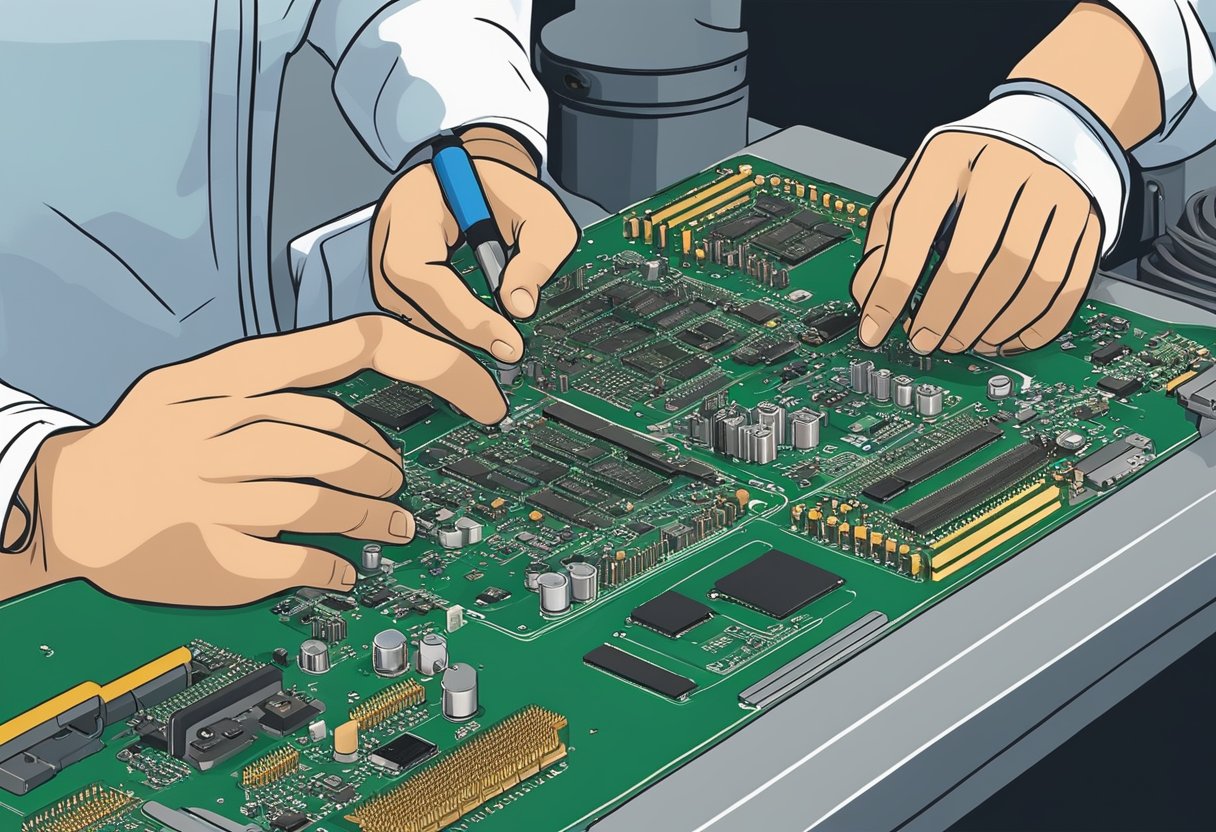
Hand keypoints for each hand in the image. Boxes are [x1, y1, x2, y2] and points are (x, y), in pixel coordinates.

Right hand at [15, 316, 505, 606]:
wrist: (67, 501)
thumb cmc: (150, 440)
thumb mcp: (202, 383)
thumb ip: (283, 386)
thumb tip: (367, 417)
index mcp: (234, 373)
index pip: (357, 345)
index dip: (440, 363)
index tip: (490, 387)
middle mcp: (227, 425)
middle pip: (345, 437)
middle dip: (384, 464)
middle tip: (397, 481)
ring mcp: (218, 490)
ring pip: (330, 497)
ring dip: (377, 515)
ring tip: (395, 524)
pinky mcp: (214, 551)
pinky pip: (301, 555)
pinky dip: (337, 562)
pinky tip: (346, 566)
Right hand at [371, 128, 578, 360]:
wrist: (478, 188)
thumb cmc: (506, 196)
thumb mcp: (540, 210)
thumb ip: (540, 251)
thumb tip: (520, 306)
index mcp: (413, 203)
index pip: (417, 269)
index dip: (460, 313)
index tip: (507, 340)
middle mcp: (387, 238)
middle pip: (407, 306)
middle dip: (461, 337)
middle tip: (510, 354)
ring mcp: (384, 267)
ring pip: (412, 324)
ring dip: (458, 345)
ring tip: (504, 350)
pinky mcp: (396, 291)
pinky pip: (417, 327)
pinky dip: (453, 343)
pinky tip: (486, 345)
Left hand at [851, 132, 1100, 354]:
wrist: (1048, 131)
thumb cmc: (970, 171)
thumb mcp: (916, 188)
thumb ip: (887, 241)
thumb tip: (868, 299)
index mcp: (951, 156)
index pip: (914, 228)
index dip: (891, 288)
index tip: (875, 328)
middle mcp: (1009, 168)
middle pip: (976, 257)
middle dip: (944, 312)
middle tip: (926, 340)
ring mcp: (1057, 193)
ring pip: (1027, 278)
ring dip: (989, 324)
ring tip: (962, 341)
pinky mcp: (1089, 221)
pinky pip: (1068, 286)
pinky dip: (1034, 325)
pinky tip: (1004, 337)